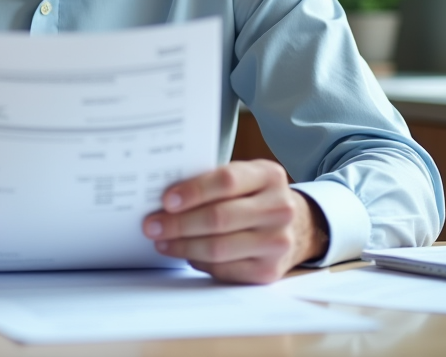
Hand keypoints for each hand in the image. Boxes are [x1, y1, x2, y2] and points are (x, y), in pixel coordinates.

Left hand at [141, 160, 328, 283]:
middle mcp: (279, 208)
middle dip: (178, 223)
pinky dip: (199, 262)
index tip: (166, 200)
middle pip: (219, 218)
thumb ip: (212, 181)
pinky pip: (224, 269)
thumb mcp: (244, 178)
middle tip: (151, 225)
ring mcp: (277, 242)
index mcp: (269, 176)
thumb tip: (165, 197)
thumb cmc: (253, 197)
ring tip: (161, 241)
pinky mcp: (269, 271)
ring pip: (219, 248)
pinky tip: (185, 254)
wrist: (294, 227)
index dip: (193, 191)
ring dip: (182, 246)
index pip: (227, 181)